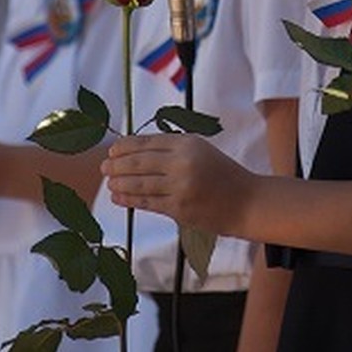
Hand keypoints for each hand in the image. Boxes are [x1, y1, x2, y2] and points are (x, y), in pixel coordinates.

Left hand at [103, 133, 252, 234]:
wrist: (247, 201)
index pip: (148, 142)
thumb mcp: (201, 150)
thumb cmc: (223, 174)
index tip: (113, 149)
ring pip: (140, 183)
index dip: (127, 146)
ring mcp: (180, 186)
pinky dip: (130, 199)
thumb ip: (173, 149)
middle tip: (104, 166)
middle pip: (140, 162)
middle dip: (117, 164)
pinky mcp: (179, 208)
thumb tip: (136, 151)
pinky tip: (119, 197)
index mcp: (188, 143)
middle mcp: (182, 162)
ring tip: (108, 182)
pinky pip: (148, 202)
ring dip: (120, 182)